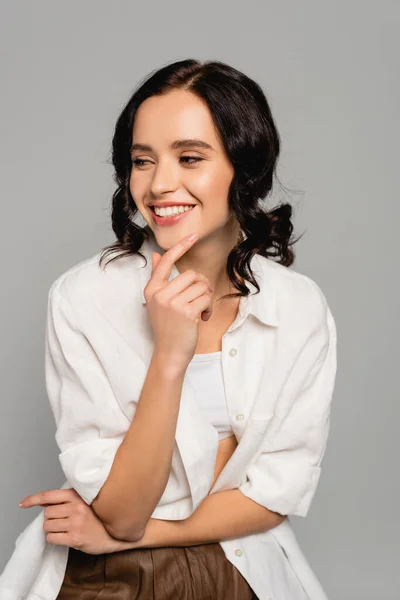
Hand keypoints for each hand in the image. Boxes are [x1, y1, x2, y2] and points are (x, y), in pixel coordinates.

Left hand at [19, 487, 126, 553]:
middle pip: (46, 513)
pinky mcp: (75, 538)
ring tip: (64, 528)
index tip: (23, 503)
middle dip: (50, 518)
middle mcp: (76, 507)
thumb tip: (44, 501)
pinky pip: (52, 538)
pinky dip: (54, 538)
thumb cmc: (100, 516)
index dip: (33, 499)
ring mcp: (75, 523)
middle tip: (61, 520)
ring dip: (52, 529)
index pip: (49, 496)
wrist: (117, 532)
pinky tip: (65, 536)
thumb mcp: (85, 501)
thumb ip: (66, 499)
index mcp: (77, 495)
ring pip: (47, 526)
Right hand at [144, 232, 213, 366]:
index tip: (193, 236)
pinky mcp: (186, 312)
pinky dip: (208, 308)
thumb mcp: (157, 302)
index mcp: (152, 289)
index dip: (180, 247)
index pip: (166, 261)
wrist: (169, 353)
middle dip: (201, 285)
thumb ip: (157, 278)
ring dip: (206, 298)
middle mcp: (160, 294)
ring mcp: (172, 303)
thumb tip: (154, 255)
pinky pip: (206, 298)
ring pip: (201, 286)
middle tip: (200, 299)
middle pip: (191, 274)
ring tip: (200, 311)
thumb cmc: (167, 327)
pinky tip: (202, 318)